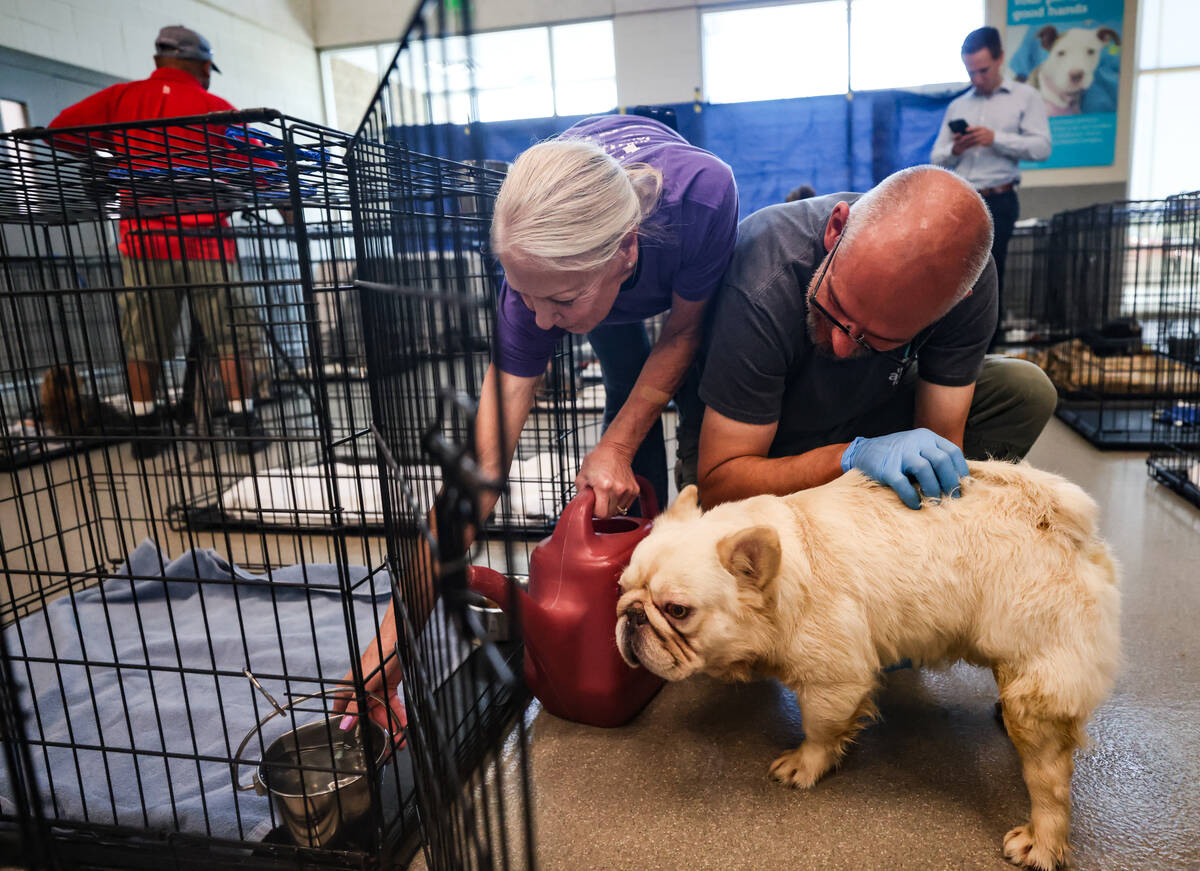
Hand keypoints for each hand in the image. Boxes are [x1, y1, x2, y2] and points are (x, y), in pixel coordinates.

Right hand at [331, 632, 406, 744]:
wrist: (400, 638)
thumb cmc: (379, 653)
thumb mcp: (365, 682)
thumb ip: (355, 704)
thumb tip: (344, 724)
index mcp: (348, 689)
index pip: (343, 714)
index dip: (350, 730)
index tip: (358, 746)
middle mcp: (360, 693)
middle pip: (367, 718)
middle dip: (379, 733)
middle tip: (389, 748)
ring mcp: (375, 692)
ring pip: (382, 715)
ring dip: (391, 728)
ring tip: (400, 740)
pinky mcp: (388, 690)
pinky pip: (392, 708)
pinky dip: (398, 716)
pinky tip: (404, 725)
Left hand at [575, 442, 637, 517]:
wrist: (615, 450)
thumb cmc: (597, 461)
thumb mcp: (582, 476)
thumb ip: (581, 494)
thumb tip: (583, 506)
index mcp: (603, 486)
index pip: (601, 514)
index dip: (595, 512)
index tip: (593, 505)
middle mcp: (618, 490)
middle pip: (610, 514)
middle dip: (603, 510)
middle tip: (599, 500)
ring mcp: (628, 490)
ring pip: (619, 511)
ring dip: (612, 506)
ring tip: (607, 493)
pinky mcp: (635, 490)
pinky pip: (626, 505)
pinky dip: (619, 502)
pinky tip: (614, 492)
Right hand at [840, 428, 969, 509]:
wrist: (862, 452)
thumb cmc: (896, 456)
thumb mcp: (917, 448)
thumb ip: (934, 458)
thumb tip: (958, 481)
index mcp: (926, 437)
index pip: (952, 451)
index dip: (961, 471)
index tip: (963, 487)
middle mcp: (915, 442)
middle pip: (941, 460)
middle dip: (950, 482)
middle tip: (952, 498)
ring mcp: (900, 454)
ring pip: (925, 470)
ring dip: (933, 489)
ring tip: (935, 502)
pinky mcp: (886, 468)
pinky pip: (903, 484)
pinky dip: (911, 497)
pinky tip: (915, 505)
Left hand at [952, 126, 993, 153]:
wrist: (994, 137)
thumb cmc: (985, 133)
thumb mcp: (982, 129)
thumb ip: (975, 129)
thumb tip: (966, 129)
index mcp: (982, 128)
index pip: (976, 128)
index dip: (971, 128)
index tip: (965, 130)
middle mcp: (983, 132)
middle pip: (974, 135)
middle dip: (966, 137)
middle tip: (961, 139)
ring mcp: (984, 138)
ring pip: (974, 140)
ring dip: (968, 142)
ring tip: (962, 144)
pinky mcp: (983, 142)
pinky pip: (976, 144)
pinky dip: (971, 145)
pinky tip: (967, 146)